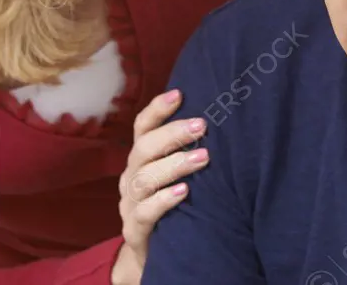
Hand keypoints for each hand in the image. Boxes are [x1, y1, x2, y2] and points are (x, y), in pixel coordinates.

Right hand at [112, 89, 208, 284]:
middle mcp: (132, 175)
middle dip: (173, 134)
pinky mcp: (134, 229)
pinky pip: (145, 212)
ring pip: (145, 178)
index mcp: (142, 157)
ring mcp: (130, 202)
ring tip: (203, 158)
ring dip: (174, 165)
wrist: (156, 251)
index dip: (158, 109)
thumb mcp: (176, 172)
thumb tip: (216, 117)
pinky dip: (164, 200)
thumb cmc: (173, 202)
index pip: (143, 126)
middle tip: (202, 125)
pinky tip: (183, 192)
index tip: (180, 94)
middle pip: (144, 148)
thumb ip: (187, 149)